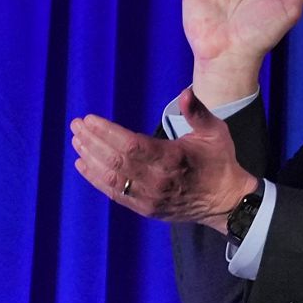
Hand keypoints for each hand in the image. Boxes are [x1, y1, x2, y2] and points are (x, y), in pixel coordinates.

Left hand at [70, 89, 258, 231]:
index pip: (130, 145)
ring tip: (76, 141)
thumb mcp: (214, 133)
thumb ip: (198, 113)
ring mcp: (149, 198)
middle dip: (92, 141)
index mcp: (172, 159)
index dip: (106, 132)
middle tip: (76, 125)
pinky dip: (96, 179)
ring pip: (111, 177)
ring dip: (90, 158)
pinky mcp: (145, 208)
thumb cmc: (219, 162)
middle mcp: (157, 181)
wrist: (226, 201)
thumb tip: (185, 93)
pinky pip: (115, 194)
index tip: (89, 119)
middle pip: (116, 160)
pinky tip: (83, 165)